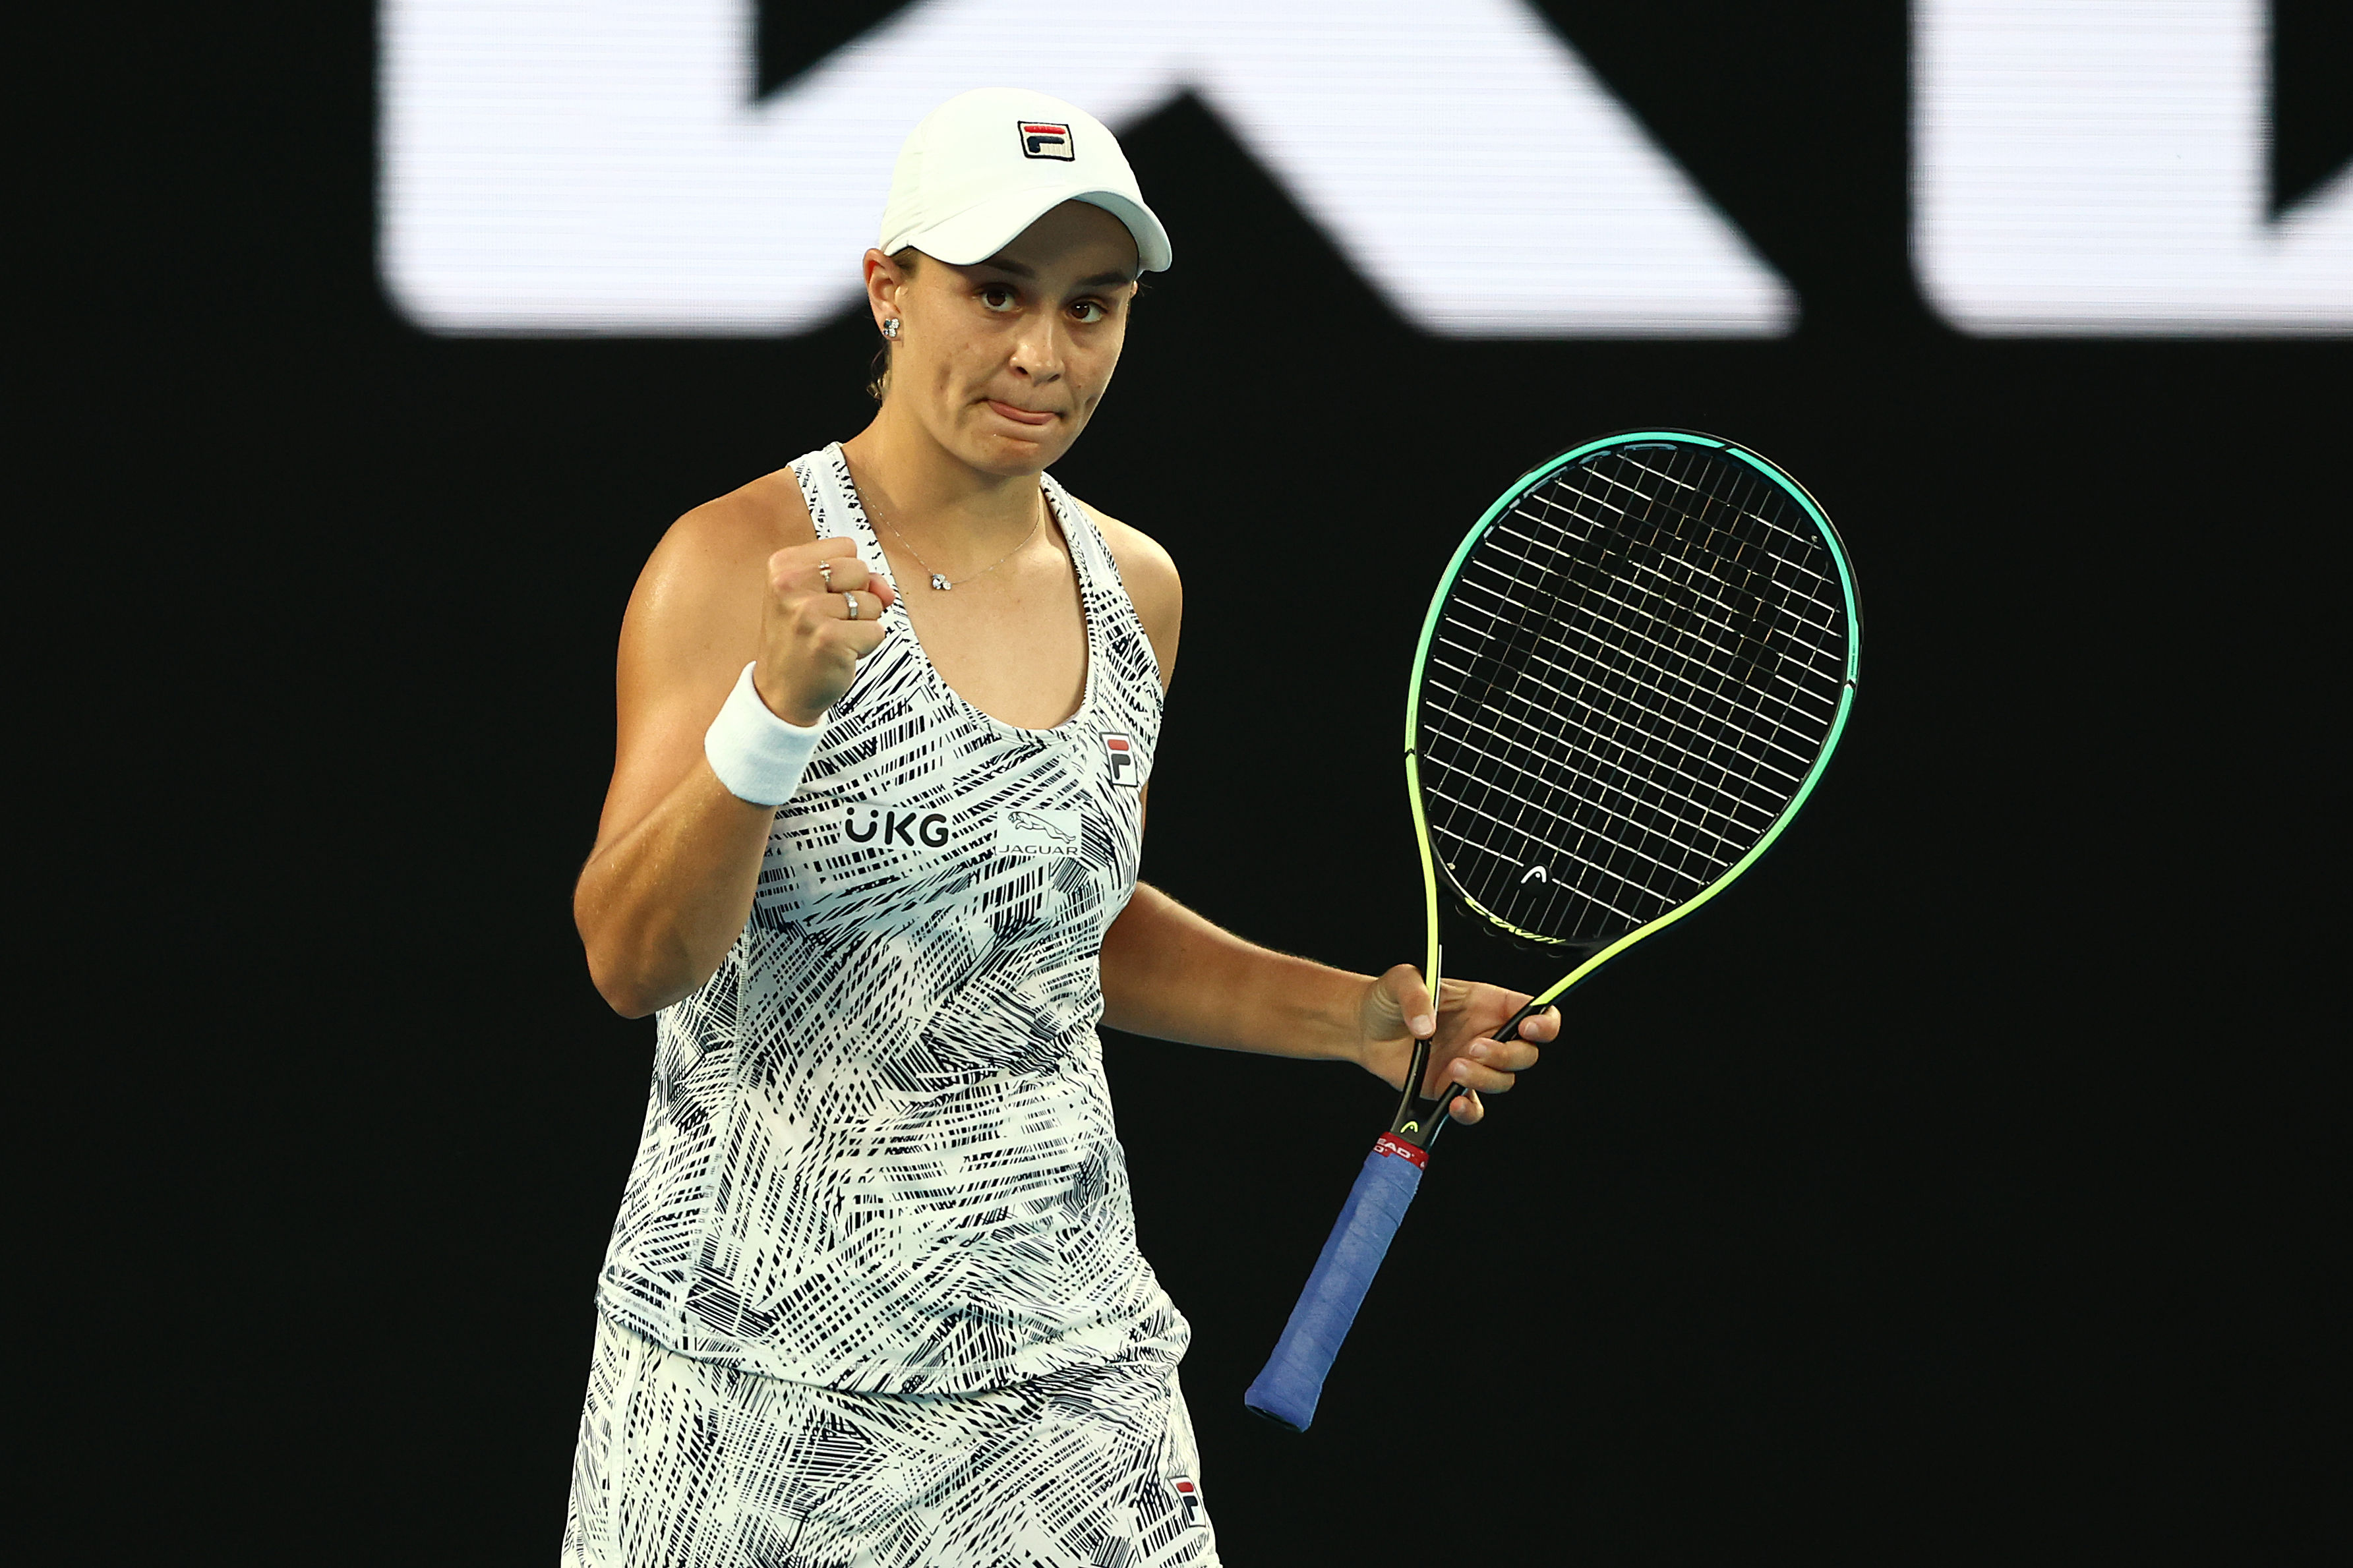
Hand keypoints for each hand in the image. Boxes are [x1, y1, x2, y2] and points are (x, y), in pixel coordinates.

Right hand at [754, 538, 898, 725]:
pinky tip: (840, 653)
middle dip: (858, 596)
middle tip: (831, 620)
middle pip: (861, 569)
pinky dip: (866, 645)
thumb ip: (852, 580)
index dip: (848, 574)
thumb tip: (885, 588)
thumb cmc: (797, 643)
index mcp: (783, 566)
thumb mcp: (812, 598)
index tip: (825, 595)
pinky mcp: (831, 639)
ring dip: (862, 624)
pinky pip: (877, 631)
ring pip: (872, 603)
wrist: (780, 692)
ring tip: (834, 637)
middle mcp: (792, 585)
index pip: (846, 546)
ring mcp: (810, 612)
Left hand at [1355, 964, 1556, 1125]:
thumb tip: (1426, 1026)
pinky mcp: (1451, 1088)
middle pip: (1525, 1053)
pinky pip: (1474, 1106)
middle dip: (1507, 1055)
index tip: (1529, 1027)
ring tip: (1453, 1066)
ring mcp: (1471, 1064)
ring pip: (1503, 1081)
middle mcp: (1485, 1034)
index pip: (1533, 1010)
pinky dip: (1469, 1109)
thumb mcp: (1401, 980)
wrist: (1363, 1029)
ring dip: (1485, 1078)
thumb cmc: (1388, 998)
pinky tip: (1454, 1101)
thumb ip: (1416, 995)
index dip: (1544, 1021)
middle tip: (1473, 1048)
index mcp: (1485, 1003)